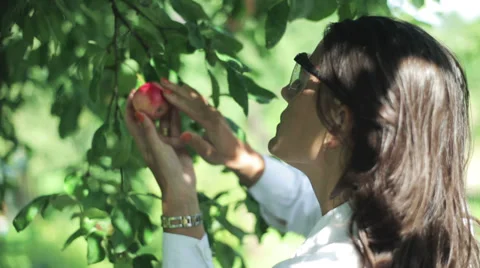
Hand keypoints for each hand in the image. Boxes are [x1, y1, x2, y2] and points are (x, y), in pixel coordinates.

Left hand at [124, 90, 203, 237]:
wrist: (182, 186)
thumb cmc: (166, 169)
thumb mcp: (156, 148)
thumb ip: (149, 130)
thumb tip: (138, 111)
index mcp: (142, 141)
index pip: (131, 120)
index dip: (130, 105)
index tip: (134, 91)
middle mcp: (151, 139)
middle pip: (146, 116)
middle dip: (147, 101)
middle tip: (150, 86)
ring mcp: (164, 141)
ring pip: (162, 119)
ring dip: (162, 106)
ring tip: (164, 91)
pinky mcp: (177, 142)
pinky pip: (175, 125)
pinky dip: (175, 115)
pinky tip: (178, 103)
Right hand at [159, 79, 264, 186]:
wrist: (239, 153)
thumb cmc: (223, 156)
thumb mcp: (211, 155)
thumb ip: (198, 144)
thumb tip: (183, 134)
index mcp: (211, 124)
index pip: (192, 109)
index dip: (178, 101)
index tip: (164, 93)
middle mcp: (213, 114)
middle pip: (193, 98)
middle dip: (176, 89)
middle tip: (161, 81)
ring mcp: (214, 111)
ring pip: (195, 96)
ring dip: (180, 88)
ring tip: (166, 81)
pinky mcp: (213, 111)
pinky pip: (199, 99)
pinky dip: (188, 92)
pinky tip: (180, 87)